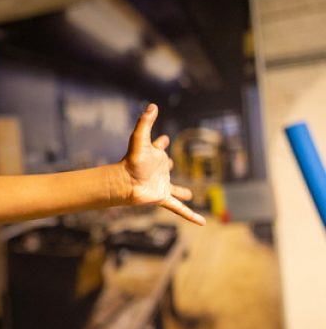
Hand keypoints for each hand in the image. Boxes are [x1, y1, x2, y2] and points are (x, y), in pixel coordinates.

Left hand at [121, 104, 203, 224]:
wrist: (126, 183)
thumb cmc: (131, 161)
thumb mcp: (139, 139)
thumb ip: (145, 122)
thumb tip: (152, 105)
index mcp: (155, 156)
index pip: (159, 146)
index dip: (161, 142)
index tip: (164, 139)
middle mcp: (159, 170)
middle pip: (165, 167)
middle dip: (168, 165)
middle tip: (171, 163)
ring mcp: (162, 185)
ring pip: (175, 190)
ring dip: (182, 192)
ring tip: (190, 194)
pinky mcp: (163, 197)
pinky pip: (179, 208)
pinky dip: (190, 215)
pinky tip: (201, 222)